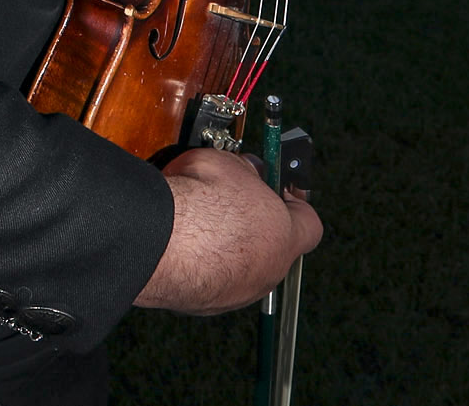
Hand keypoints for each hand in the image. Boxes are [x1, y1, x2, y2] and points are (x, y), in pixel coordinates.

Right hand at [134, 145, 320, 314]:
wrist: (159, 242)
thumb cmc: (199, 203)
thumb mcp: (228, 164)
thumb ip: (245, 170)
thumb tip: (246, 170)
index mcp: (285, 236)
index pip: (309, 223)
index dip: (293, 205)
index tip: (278, 191)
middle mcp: (268, 272)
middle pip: (272, 247)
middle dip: (254, 226)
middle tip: (231, 202)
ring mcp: (236, 293)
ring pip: (240, 268)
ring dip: (225, 249)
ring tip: (198, 224)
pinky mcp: (205, 304)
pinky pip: (210, 280)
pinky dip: (200, 265)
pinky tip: (181, 245)